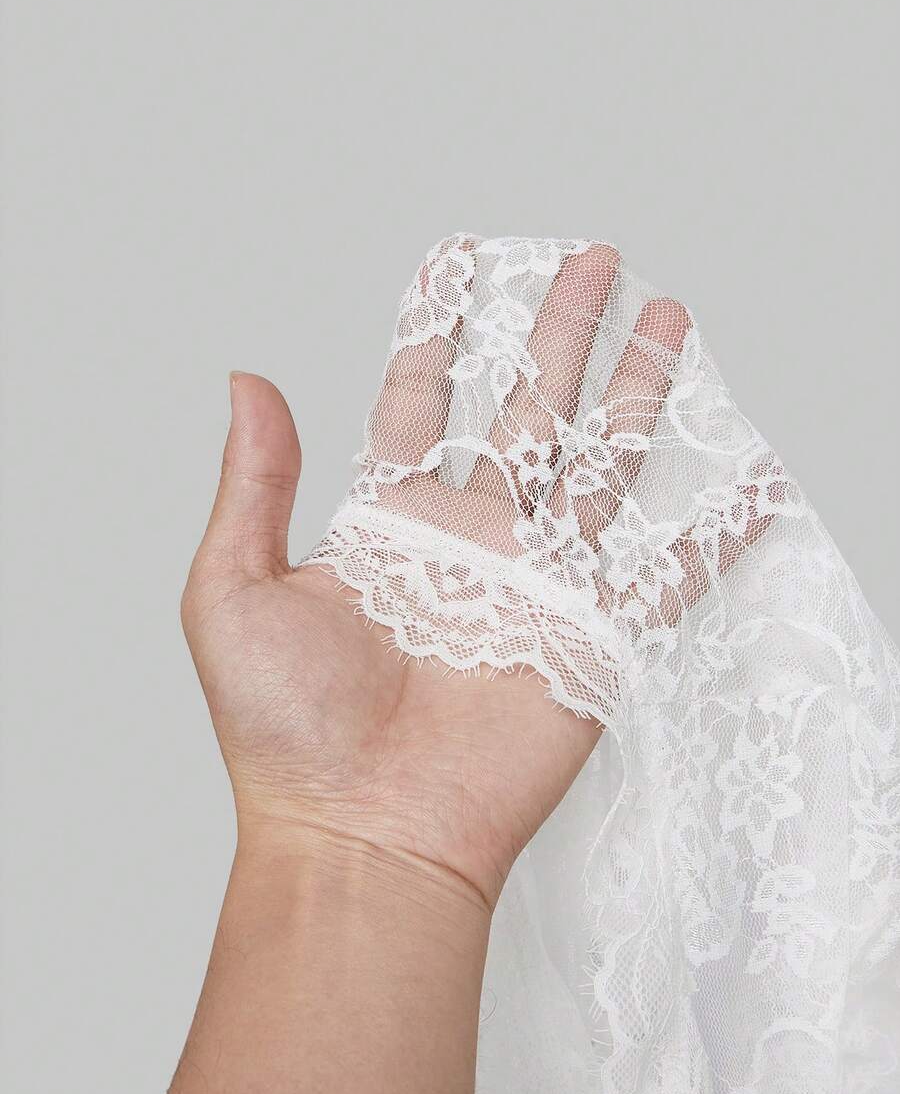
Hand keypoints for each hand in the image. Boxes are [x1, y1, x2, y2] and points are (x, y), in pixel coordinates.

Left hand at [180, 247, 701, 909]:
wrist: (363, 833)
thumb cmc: (286, 730)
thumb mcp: (234, 589)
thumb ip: (255, 482)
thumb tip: (246, 376)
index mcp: (392, 525)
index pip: (421, 401)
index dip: (437, 332)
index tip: (455, 264)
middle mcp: (472, 545)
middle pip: (530, 411)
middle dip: (560, 334)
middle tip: (590, 260)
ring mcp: (537, 588)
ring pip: (602, 466)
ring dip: (638, 396)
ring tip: (667, 323)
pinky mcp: (590, 640)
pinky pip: (666, 577)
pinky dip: (714, 538)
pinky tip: (750, 488)